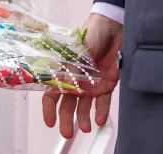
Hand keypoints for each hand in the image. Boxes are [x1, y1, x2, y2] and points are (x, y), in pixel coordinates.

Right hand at [42, 12, 122, 137]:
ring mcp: (91, 84)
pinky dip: (101, 112)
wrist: (114, 28)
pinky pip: (103, 102)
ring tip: (85, 128)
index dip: (49, 108)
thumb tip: (65, 86)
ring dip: (83, 119)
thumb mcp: (79, 50)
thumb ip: (72, 69)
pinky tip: (99, 121)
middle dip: (66, 120)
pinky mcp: (106, 84)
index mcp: (64, 71)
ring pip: (84, 107)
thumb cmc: (92, 33)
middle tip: (67, 133)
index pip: (52, 93)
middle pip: (67, 105)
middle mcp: (76, 81)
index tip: (49, 122)